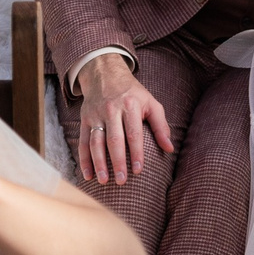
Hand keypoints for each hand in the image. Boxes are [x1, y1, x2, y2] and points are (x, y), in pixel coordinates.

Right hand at [74, 55, 173, 185]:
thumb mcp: (151, 103)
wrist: (105, 74)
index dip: (136, 153)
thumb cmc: (133, 93)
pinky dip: (84, 160)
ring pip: (96, 142)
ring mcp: (96, 115)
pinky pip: (83, 142)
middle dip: (117, 162)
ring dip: (98, 163)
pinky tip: (87, 174)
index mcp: (130, 105)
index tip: (138, 170)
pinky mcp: (84, 119)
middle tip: (121, 181)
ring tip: (104, 181)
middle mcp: (111, 110)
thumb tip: (170, 149)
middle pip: (114, 140)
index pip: (134, 133)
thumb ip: (161, 126)